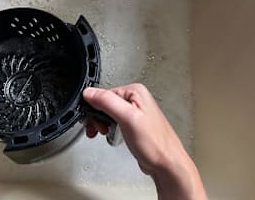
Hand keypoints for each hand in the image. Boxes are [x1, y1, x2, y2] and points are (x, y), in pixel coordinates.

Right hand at [83, 84, 206, 199]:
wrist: (166, 164)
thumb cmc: (155, 144)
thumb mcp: (128, 118)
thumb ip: (107, 102)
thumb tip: (88, 93)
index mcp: (135, 91)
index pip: (103, 93)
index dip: (94, 107)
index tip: (93, 120)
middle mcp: (136, 99)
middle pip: (104, 102)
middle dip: (96, 117)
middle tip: (98, 129)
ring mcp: (134, 111)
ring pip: (107, 112)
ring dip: (100, 123)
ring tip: (103, 132)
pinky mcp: (132, 123)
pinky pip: (113, 120)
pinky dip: (107, 127)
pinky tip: (109, 133)